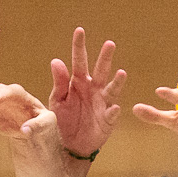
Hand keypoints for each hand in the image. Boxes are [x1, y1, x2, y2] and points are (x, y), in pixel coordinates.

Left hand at [49, 28, 125, 159]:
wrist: (69, 146)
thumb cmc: (63, 120)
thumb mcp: (57, 101)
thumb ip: (59, 82)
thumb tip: (56, 61)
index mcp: (78, 82)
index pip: (79, 61)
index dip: (79, 46)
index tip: (80, 31)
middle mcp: (93, 89)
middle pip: (100, 70)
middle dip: (105, 58)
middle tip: (109, 44)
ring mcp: (103, 103)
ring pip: (112, 89)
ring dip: (117, 81)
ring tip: (121, 73)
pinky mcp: (108, 119)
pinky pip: (112, 114)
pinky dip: (113, 111)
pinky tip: (114, 108)